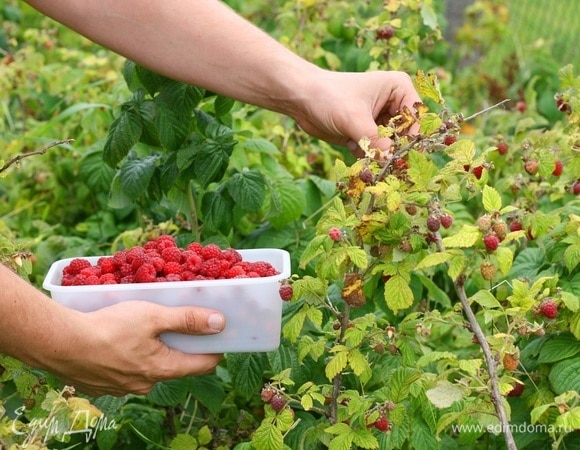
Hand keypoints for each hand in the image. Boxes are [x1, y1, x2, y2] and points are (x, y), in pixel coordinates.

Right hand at [47, 301, 224, 396]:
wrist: (59, 344)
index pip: (203, 365)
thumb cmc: (109, 327)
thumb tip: (220, 323)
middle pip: (174, 365)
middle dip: (179, 347)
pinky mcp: (102, 386)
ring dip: (151, 352)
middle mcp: (146, 385)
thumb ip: (187, 320)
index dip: (214, 349)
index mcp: (163, 369)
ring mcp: (122, 388)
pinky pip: (124, 371)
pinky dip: (127, 357)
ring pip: (147, 368)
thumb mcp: (153, 316)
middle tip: (177, 325)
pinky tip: (117, 341)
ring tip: (143, 330)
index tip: (218, 336)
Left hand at [291, 70, 420, 155]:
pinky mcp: (366, 134)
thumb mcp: (354, 119)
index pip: (415, 117)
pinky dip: (367, 159)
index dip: (411, 137)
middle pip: (404, 134)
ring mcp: (379, 121)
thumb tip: (391, 161)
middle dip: (394, 151)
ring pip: (389, 146)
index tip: (401, 156)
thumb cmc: (329, 97)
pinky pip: (374, 152)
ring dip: (379, 157)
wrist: (301, 99)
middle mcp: (393, 104)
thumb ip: (374, 142)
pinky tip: (354, 154)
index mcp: (398, 88)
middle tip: (386, 167)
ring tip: (367, 162)